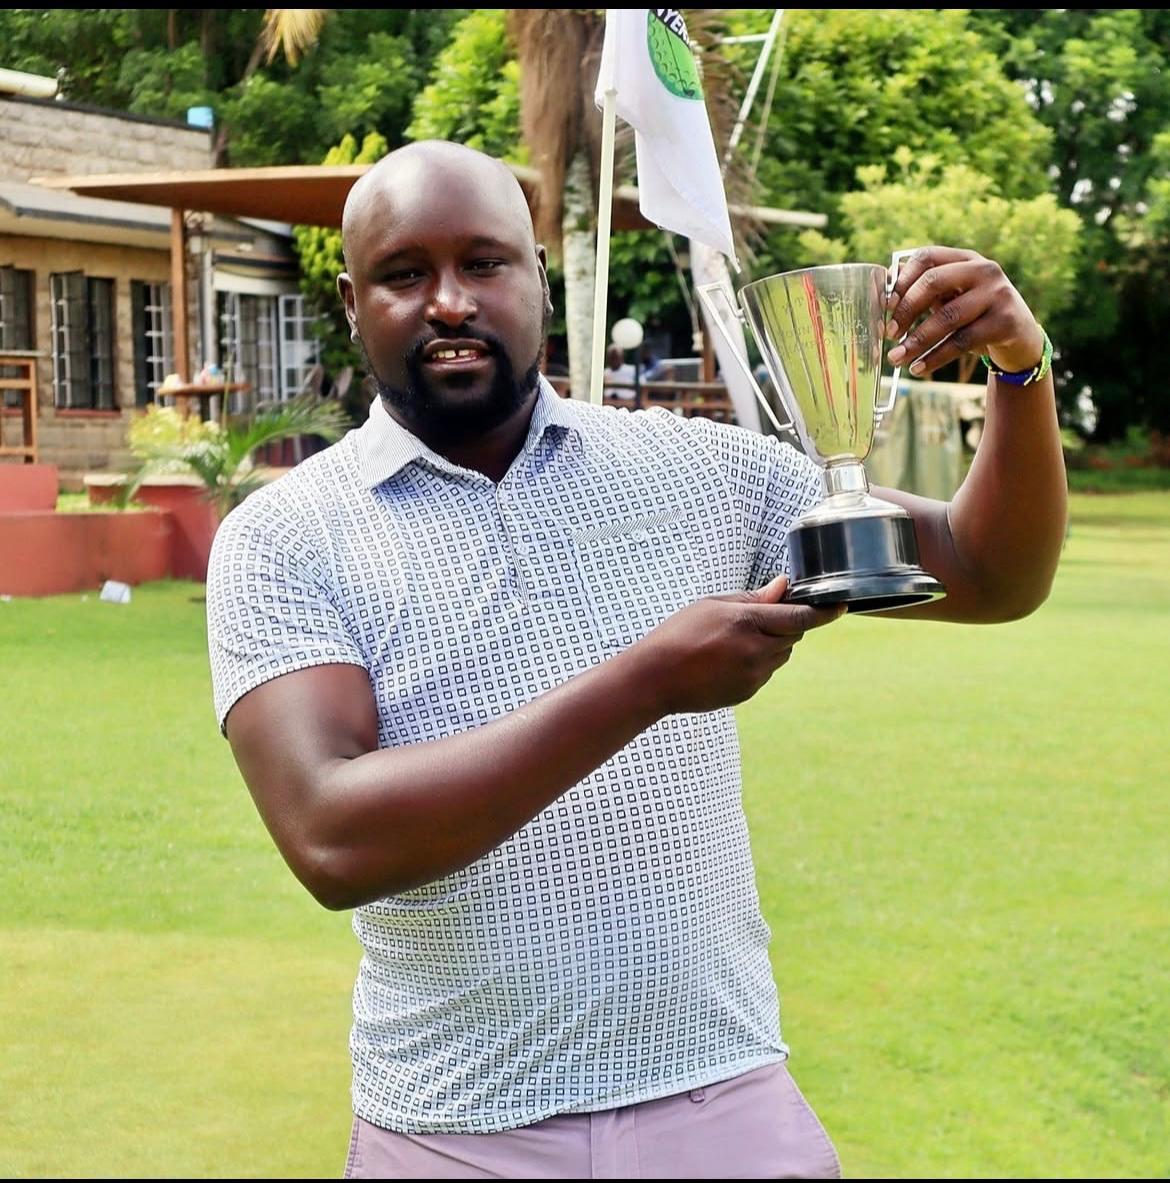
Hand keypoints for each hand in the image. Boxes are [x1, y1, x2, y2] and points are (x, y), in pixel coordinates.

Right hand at [635, 575, 841, 714]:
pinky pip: (764, 673)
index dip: (824, 611)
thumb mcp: (713, 605)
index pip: (800, 616)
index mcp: (749, 624)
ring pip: (780, 655)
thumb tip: (782, 588)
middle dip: (784, 624)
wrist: (654, 679)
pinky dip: (755, 663)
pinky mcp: (748, 693)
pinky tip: (724, 660)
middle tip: (752, 619)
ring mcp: (754, 676)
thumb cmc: (678, 634)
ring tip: (731, 641)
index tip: (841, 605)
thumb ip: (753, 598)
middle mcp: (757, 652)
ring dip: (770, 644)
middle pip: (793, 635)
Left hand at [885, 246, 1044, 377]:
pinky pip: (961, 341)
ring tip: (896, 358)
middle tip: (889, 334)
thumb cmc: (974, 316)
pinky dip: (935, 358)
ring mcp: (998, 294)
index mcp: (964, 259)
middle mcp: (984, 270)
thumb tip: (883, 294)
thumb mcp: (950, 299)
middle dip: (906, 310)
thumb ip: (923, 293)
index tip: (885, 306)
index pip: (926, 257)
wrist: (1020, 339)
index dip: (902, 280)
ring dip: (916, 341)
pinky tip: (918, 368)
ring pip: (947, 317)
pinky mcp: (1005, 321)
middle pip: (934, 282)